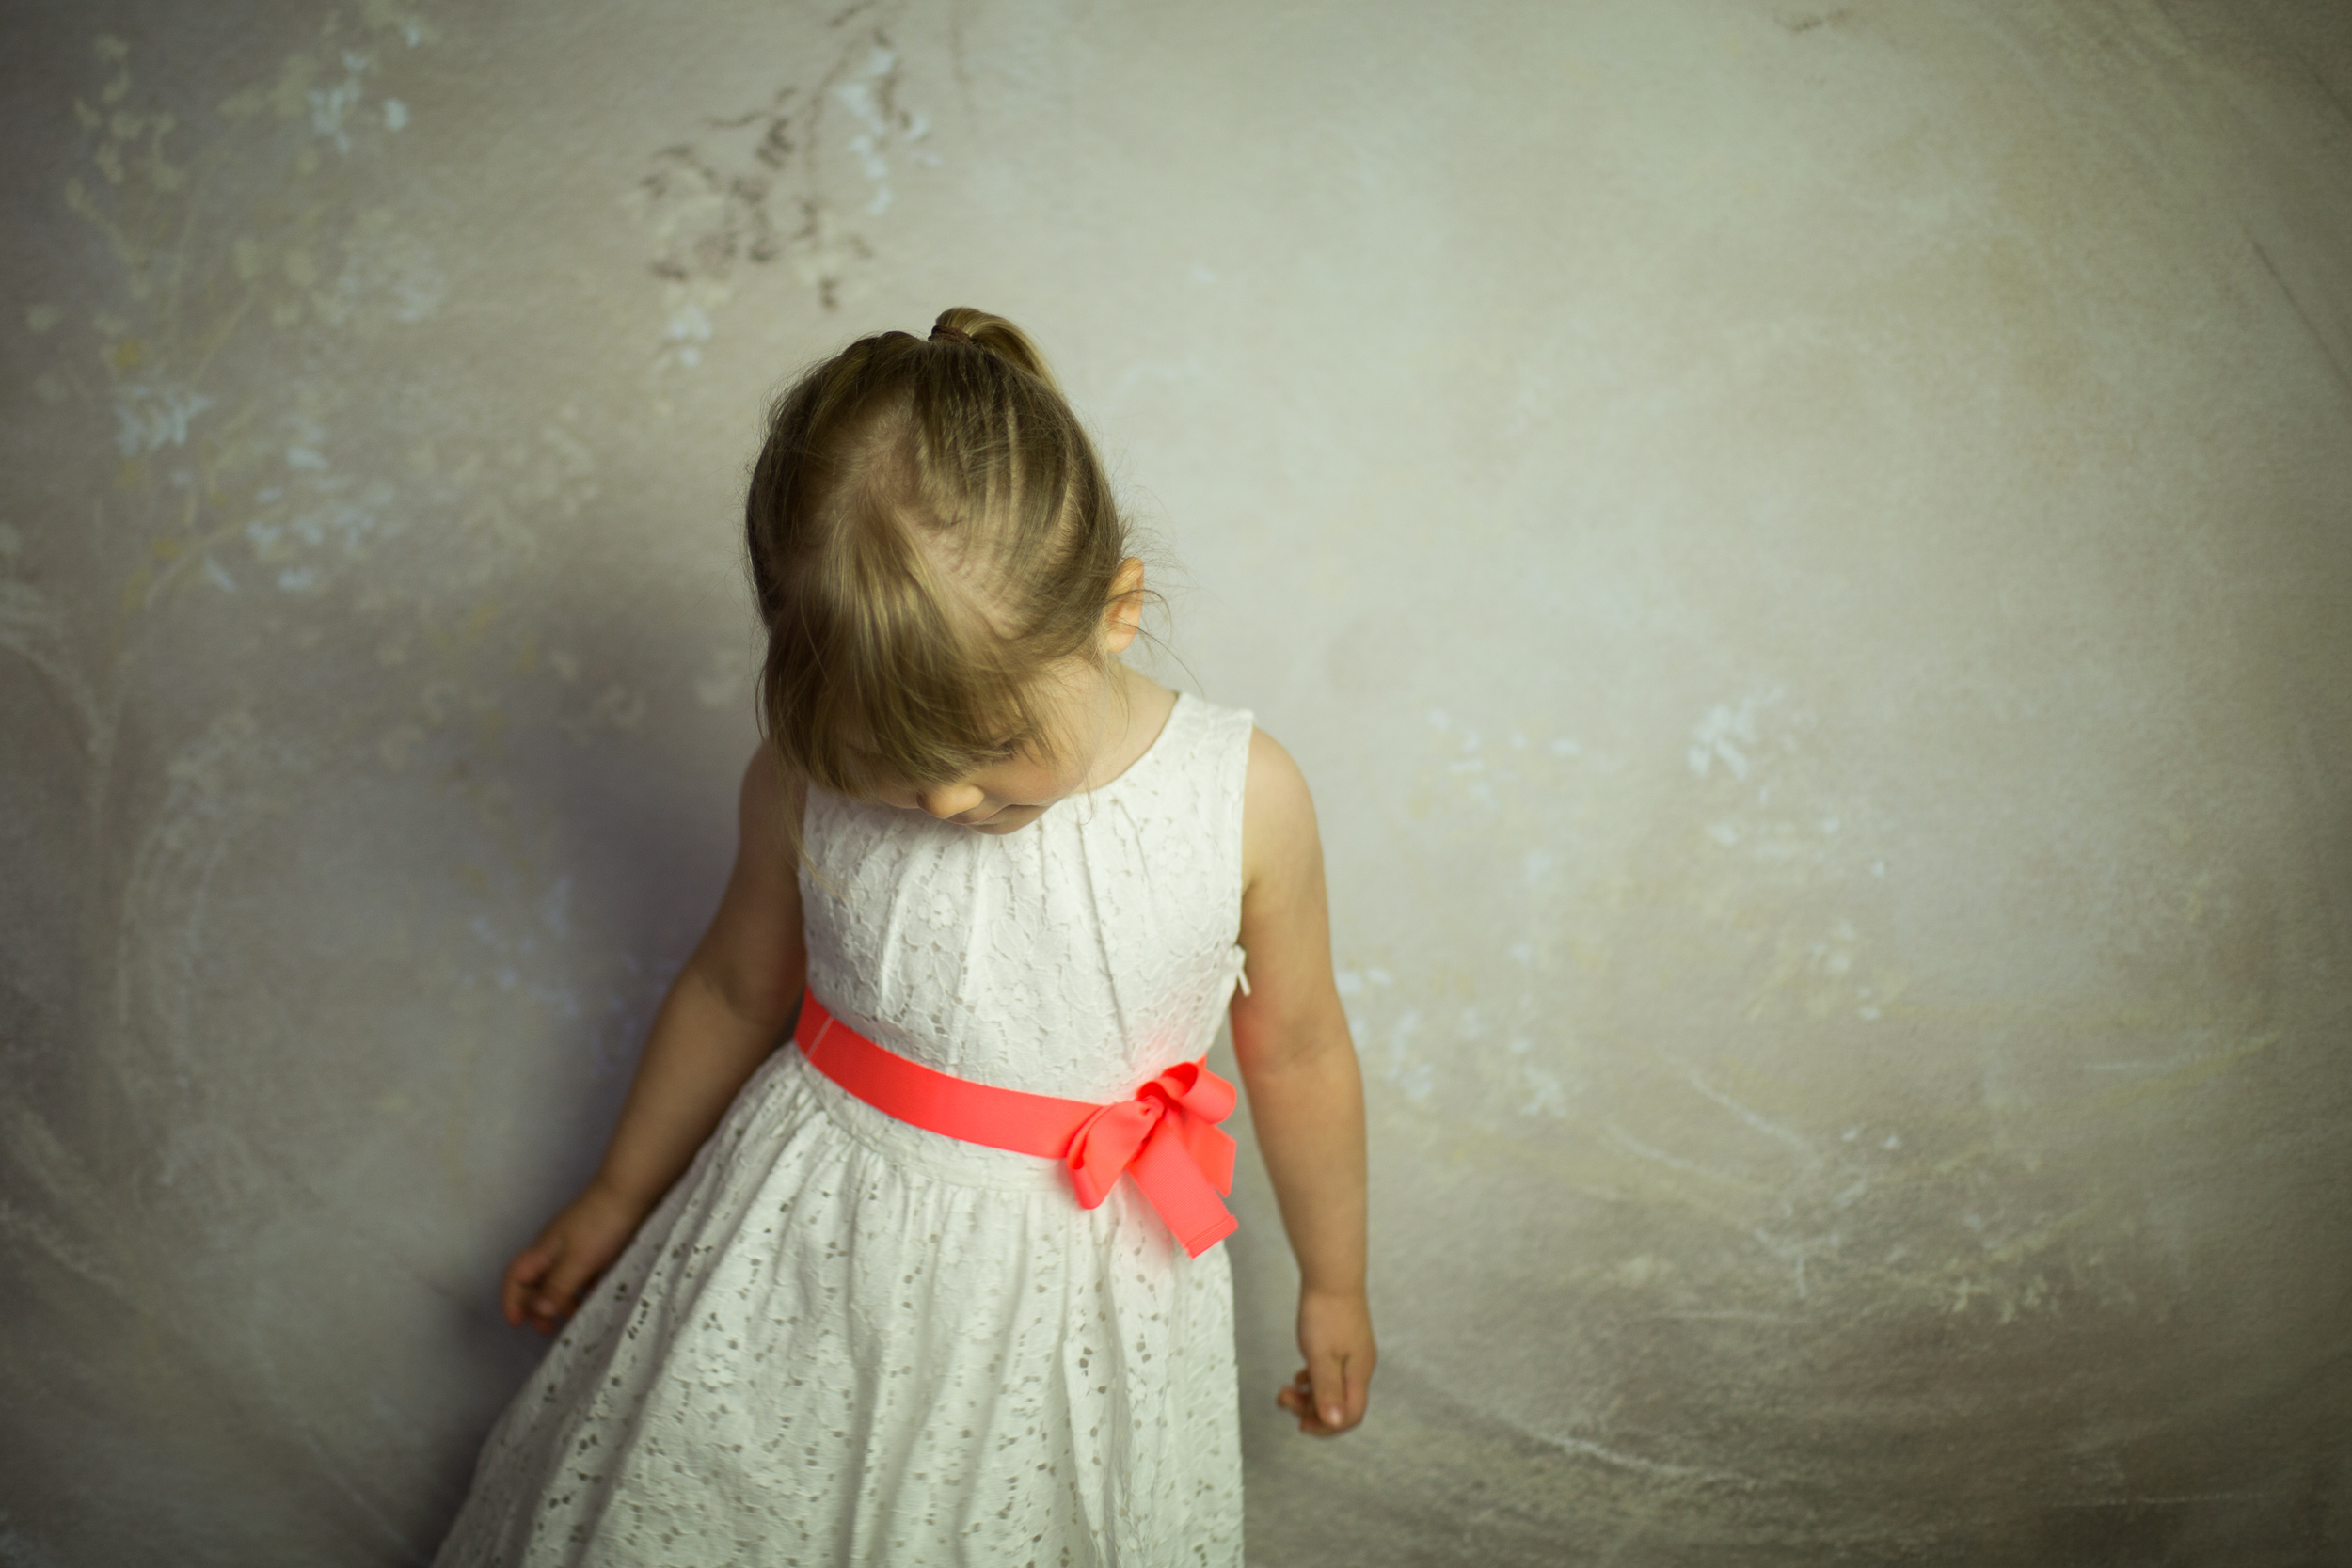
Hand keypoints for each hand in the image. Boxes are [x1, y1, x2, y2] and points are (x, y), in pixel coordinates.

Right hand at [499, 1178, 653, 1335]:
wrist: (630, 1190)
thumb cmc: (601, 1223)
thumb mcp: (578, 1260)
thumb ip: (557, 1286)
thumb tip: (537, 1311)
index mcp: (543, 1250)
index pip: (515, 1276)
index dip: (511, 1300)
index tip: (516, 1323)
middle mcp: (554, 1247)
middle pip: (534, 1280)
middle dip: (535, 1306)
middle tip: (547, 1329)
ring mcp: (574, 1244)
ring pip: (558, 1277)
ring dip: (559, 1299)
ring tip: (573, 1316)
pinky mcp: (595, 1243)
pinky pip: (581, 1271)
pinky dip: (582, 1287)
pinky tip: (594, 1297)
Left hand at [1275, 1286, 1373, 1436]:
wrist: (1332, 1275)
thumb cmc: (1326, 1312)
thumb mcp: (1320, 1356)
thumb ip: (1326, 1390)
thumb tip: (1332, 1422)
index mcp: (1358, 1373)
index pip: (1351, 1415)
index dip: (1327, 1427)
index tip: (1301, 1423)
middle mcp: (1360, 1366)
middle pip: (1340, 1405)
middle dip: (1311, 1410)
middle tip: (1285, 1400)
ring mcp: (1353, 1354)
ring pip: (1333, 1388)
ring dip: (1309, 1396)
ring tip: (1286, 1391)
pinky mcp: (1344, 1342)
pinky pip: (1331, 1372)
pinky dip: (1314, 1380)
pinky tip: (1299, 1377)